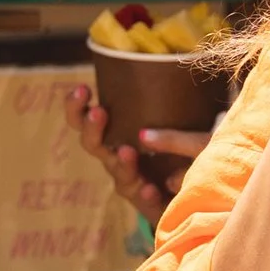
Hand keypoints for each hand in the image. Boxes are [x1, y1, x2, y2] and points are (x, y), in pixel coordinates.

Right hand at [65, 83, 202, 230]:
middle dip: (93, 129)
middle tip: (98, 113)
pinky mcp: (150, 205)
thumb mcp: (169, 121)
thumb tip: (167, 65)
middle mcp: (116, 160)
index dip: (77, 107)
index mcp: (114, 137)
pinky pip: (145, 202)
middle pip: (93, 146)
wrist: (192, 190)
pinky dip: (145, 195)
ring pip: (119, 175)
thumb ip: (163, 100)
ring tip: (126, 152)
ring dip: (121, 163)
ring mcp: (131, 184)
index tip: (82, 88)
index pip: (86, 121)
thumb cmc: (173, 147)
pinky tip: (149, 188)